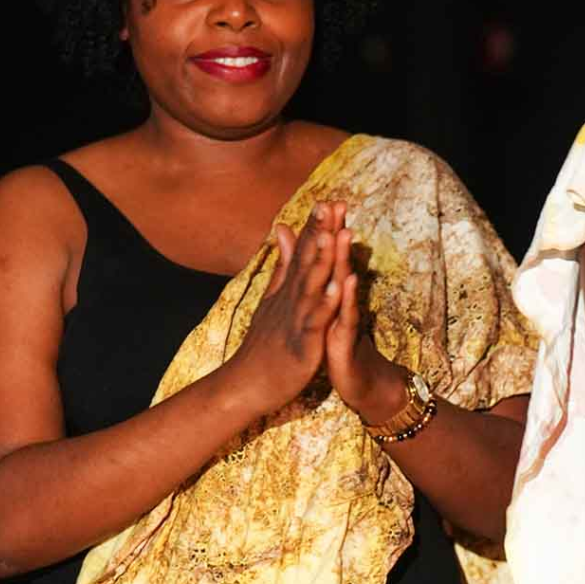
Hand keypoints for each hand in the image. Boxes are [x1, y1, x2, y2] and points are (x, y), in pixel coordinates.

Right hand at [230, 201, 343, 419]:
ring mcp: (296, 321)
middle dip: (320, 233)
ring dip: (322, 261)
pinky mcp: (303, 344)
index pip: (301, 253)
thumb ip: (281, 265)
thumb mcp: (271, 299)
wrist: (247, 384)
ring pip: (311, 287)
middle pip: (307, 262)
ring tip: (333, 235)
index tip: (327, 199)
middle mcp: (291, 300)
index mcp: (288, 291)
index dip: (314, 227)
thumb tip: (282, 230)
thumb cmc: (262, 345)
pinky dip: (326, 304)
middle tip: (331, 204)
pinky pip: (316, 322)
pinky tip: (338, 288)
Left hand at [322, 206, 408, 425]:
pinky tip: (350, 280)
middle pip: (338, 263)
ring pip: (345, 285)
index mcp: (332, 297)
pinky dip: (348, 299)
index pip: (327, 259)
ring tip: (343, 233)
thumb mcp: (328, 315)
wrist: (364, 385)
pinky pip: (349, 317)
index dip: (325, 231)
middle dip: (337, 234)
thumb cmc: (343, 349)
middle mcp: (341, 303)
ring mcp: (346, 320)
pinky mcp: (347, 340)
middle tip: (337, 204)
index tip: (323, 200)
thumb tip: (320, 268)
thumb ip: (323, 287)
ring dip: (344, 259)